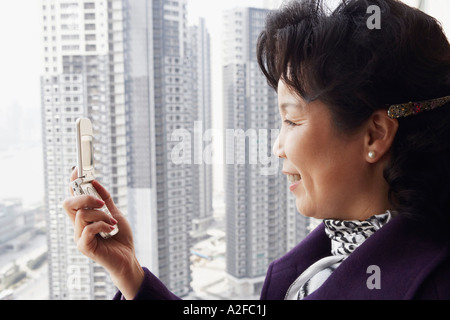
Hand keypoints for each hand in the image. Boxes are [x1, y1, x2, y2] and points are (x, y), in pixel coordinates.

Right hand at [63, 168, 143, 298]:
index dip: (73, 183)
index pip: (72, 198)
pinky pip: (89, 228)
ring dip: (102, 215)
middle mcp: (78, 227)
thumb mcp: (115, 214)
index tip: (77, 169)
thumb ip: (106, 200)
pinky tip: (111, 231)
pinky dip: (103, 225)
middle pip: (69, 204)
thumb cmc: (121, 239)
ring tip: (112, 224)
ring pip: (82, 214)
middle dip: (86, 198)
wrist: (127, 259)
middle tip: (101, 203)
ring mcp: (79, 237)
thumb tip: (96, 183)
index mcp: (83, 219)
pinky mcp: (83, 246)